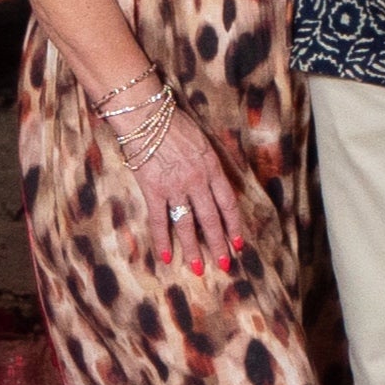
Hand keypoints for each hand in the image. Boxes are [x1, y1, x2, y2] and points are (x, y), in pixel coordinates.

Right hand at [118, 116, 251, 278]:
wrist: (146, 115)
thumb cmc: (173, 123)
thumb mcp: (201, 141)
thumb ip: (208, 165)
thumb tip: (212, 186)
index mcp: (212, 167)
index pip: (228, 203)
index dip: (234, 225)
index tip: (239, 242)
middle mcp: (197, 181)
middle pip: (211, 219)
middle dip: (218, 244)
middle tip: (224, 264)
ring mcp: (175, 187)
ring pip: (187, 224)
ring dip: (193, 248)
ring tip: (198, 268)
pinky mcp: (153, 190)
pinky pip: (159, 220)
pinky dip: (163, 239)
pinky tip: (166, 257)